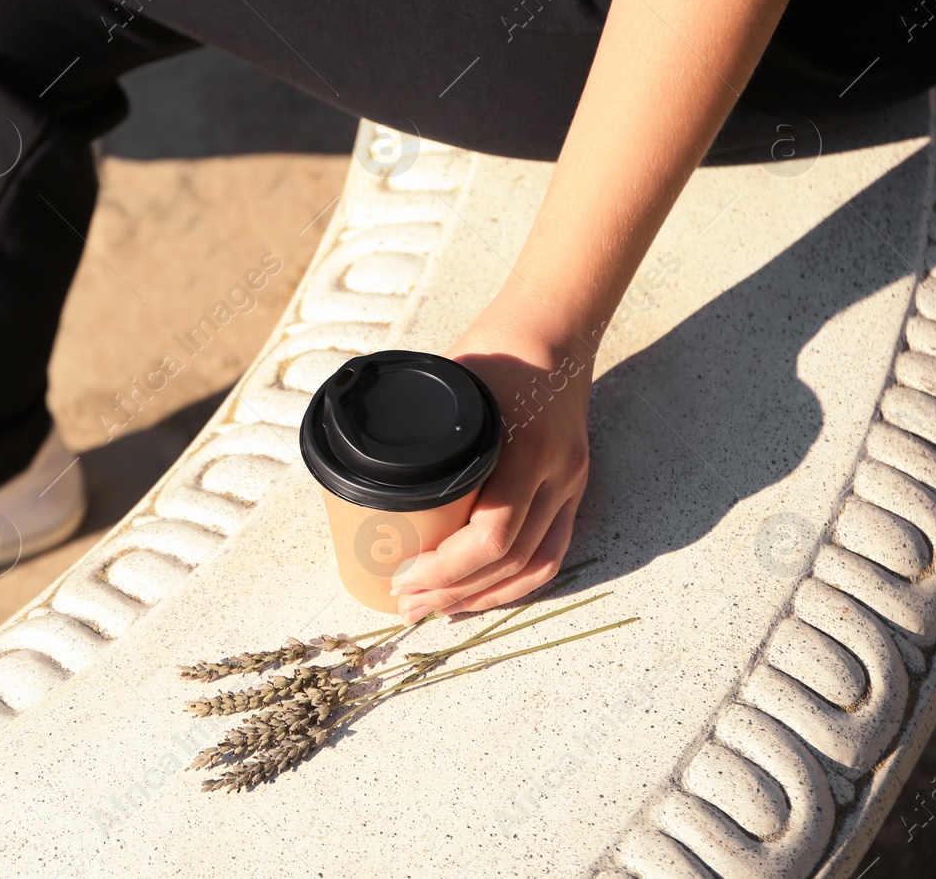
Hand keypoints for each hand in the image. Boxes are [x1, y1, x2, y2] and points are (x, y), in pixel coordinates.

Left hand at [389, 305, 593, 621]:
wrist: (554, 326)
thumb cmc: (494, 349)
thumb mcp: (450, 384)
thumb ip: (420, 431)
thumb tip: (360, 468)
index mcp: (526, 450)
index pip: (492, 536)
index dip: (445, 569)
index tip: (403, 577)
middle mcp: (557, 474)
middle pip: (510, 562)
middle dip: (455, 593)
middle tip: (407, 605)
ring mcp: (572, 483)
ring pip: (537, 566)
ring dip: (486, 597)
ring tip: (439, 609)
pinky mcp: (574, 487)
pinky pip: (553, 550)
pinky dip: (518, 581)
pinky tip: (484, 593)